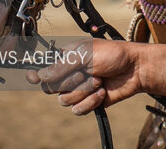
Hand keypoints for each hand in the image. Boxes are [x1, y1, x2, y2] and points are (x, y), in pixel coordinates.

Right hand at [26, 38, 145, 114]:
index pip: (42, 68)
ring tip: (98, 81)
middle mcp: (69, 74)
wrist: (134, 70)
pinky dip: (90, 102)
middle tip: (84, 73)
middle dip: (68, 82)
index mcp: (65, 57)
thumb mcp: (84, 55)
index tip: (32, 77)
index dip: (34, 74)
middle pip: (50, 87)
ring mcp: (78, 89)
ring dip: (83, 91)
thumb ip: (61, 66)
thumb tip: (40, 76)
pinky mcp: (88, 102)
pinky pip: (77, 110)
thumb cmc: (111, 54)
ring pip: (64, 100)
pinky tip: (102, 92)